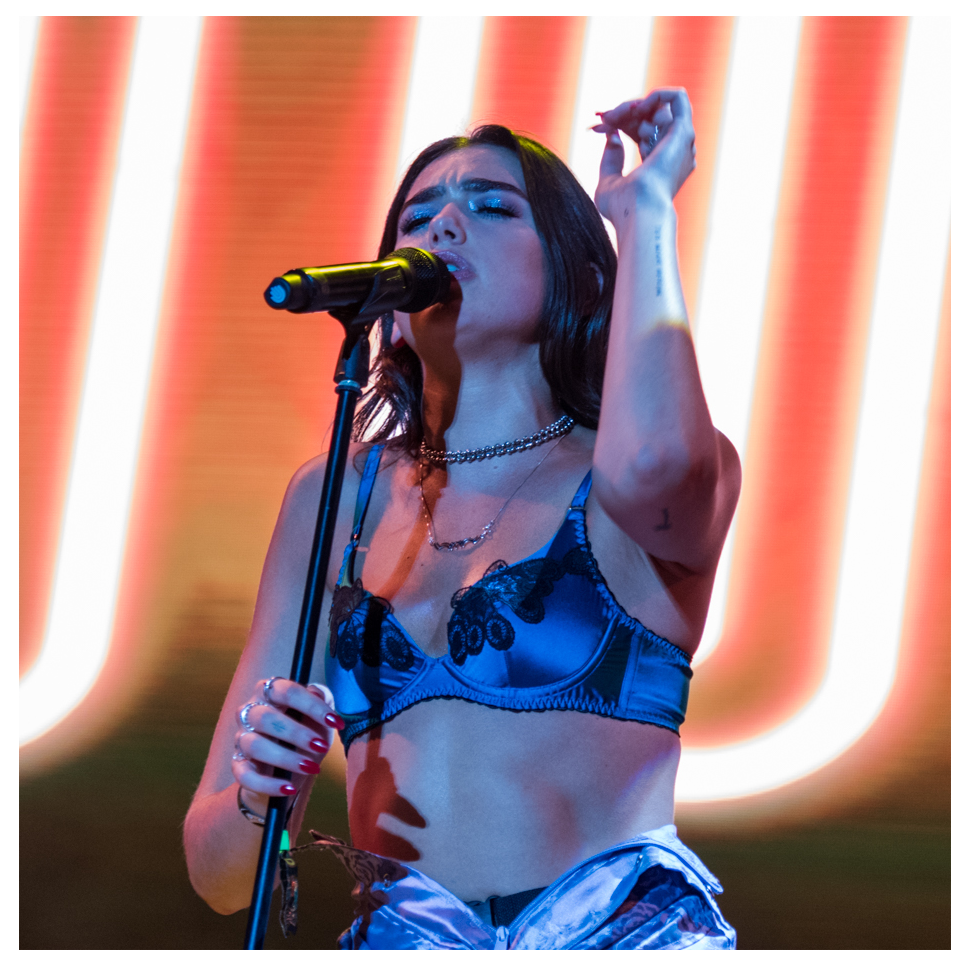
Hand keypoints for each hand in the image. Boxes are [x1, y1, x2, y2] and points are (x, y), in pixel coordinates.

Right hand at [231, 678, 343, 800]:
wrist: (288, 770)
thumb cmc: (305, 734)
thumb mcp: (318, 716)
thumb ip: (321, 698)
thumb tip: (316, 693)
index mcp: (270, 692)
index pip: (286, 691)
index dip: (312, 705)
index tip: (335, 722)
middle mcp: (250, 712)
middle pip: (265, 717)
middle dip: (296, 733)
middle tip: (321, 746)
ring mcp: (242, 738)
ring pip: (255, 745)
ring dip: (285, 758)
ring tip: (311, 767)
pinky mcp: (238, 766)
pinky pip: (245, 775)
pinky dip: (268, 784)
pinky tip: (289, 788)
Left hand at [592, 89, 696, 225]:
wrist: (640, 211)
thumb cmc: (623, 207)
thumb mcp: (609, 182)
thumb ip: (611, 159)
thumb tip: (612, 135)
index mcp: (658, 165)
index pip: (640, 132)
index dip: (619, 123)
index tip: (598, 126)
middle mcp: (672, 153)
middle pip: (649, 117)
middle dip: (623, 113)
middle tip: (603, 118)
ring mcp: (679, 144)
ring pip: (658, 108)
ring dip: (633, 107)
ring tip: (614, 118)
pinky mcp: (683, 133)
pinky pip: (678, 98)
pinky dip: (657, 95)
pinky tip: (637, 106)